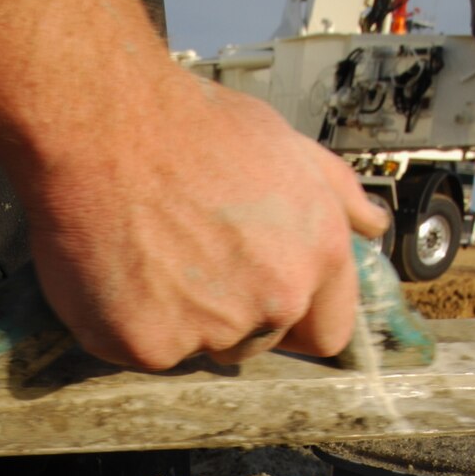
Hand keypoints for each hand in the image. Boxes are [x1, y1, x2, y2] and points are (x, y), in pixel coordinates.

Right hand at [18, 72, 390, 368]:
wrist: (104, 124)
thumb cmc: (188, 126)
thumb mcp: (284, 144)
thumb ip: (336, 195)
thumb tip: (371, 227)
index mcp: (317, 253)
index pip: (327, 332)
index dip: (294, 318)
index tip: (260, 299)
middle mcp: (276, 298)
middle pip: (258, 342)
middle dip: (228, 314)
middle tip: (186, 256)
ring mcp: (213, 328)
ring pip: (198, 349)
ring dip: (177, 319)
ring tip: (149, 253)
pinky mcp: (150, 345)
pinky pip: (140, 351)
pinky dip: (125, 322)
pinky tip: (116, 267)